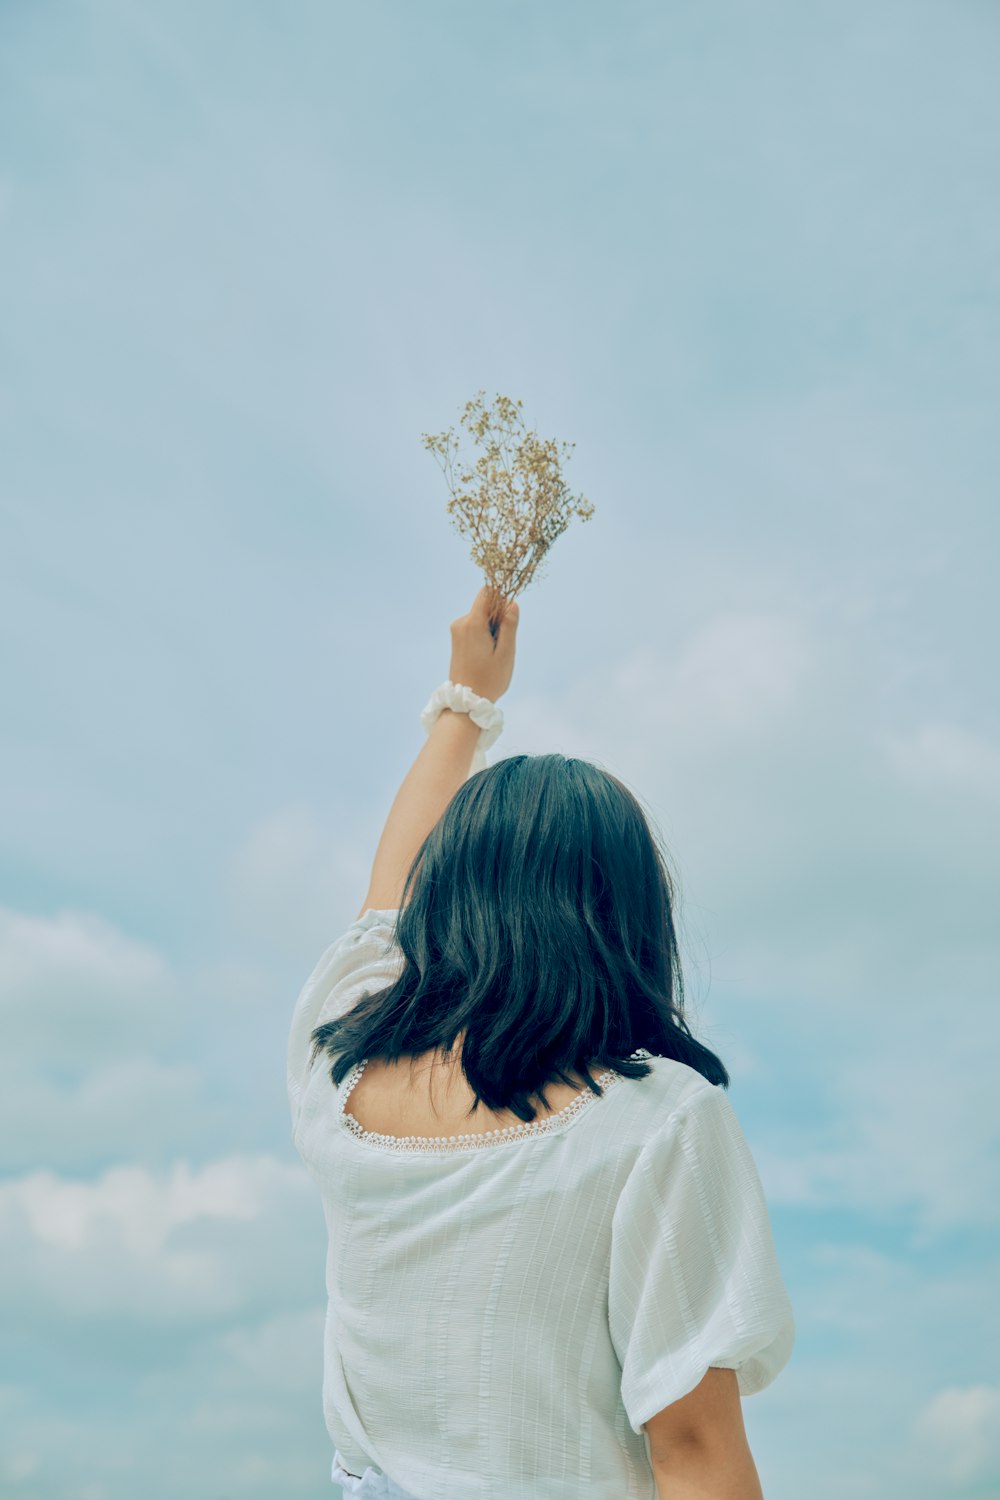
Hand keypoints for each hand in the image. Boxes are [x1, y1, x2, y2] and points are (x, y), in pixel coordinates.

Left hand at [448, 585, 519, 702]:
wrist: (465, 702)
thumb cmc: (489, 679)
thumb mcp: (506, 653)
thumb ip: (509, 626)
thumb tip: (512, 604)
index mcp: (472, 623)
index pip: (487, 593)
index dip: (502, 599)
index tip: (509, 618)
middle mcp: (461, 623)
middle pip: (485, 606)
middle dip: (498, 618)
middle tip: (501, 645)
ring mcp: (456, 631)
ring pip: (481, 617)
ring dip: (492, 630)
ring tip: (492, 654)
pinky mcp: (457, 639)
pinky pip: (475, 627)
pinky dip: (484, 636)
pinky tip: (485, 656)